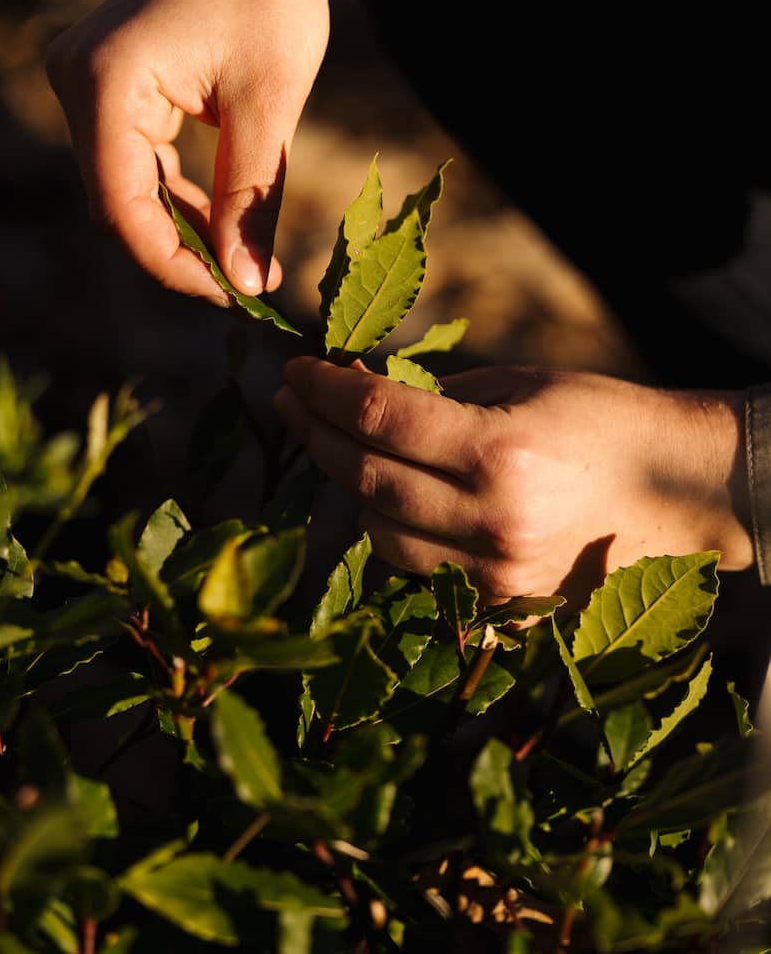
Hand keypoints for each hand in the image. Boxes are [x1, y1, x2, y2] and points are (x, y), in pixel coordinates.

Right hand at [46, 0, 426, 301]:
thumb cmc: (276, 0)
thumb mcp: (269, 107)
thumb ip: (251, 199)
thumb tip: (249, 285)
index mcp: (103, 80)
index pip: (122, 205)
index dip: (174, 264)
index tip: (231, 299)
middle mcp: (75, 78)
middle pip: (117, 199)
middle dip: (179, 248)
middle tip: (245, 287)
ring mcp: (85, 77)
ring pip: (126, 183)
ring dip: (180, 223)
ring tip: (243, 258)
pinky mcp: (108, 79)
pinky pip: (134, 156)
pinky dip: (177, 189)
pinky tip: (223, 215)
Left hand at [273, 359, 752, 605]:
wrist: (686, 492)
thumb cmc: (603, 418)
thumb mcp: (520, 384)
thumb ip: (437, 398)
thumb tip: (356, 393)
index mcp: (500, 454)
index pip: (379, 420)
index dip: (324, 391)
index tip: (295, 369)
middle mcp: (492, 522)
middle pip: (364, 478)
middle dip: (315, 434)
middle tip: (291, 400)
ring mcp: (497, 575)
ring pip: (379, 533)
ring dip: (349, 484)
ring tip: (339, 444)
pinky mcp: (505, 606)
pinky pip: (420, 567)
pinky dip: (394, 527)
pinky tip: (389, 492)